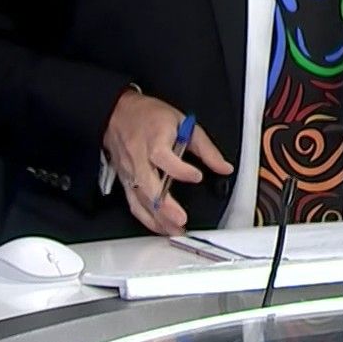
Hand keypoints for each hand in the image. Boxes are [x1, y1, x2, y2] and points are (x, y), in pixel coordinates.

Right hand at [102, 88, 231, 236]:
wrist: (118, 112)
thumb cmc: (150, 116)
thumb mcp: (183, 123)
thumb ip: (205, 148)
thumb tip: (224, 167)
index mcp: (154, 139)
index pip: (163, 157)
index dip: (179, 169)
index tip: (196, 176)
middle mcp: (139, 157)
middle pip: (148, 184)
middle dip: (164, 205)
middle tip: (181, 219)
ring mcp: (129, 171)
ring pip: (140, 198)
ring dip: (157, 217)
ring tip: (175, 230)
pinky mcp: (125, 180)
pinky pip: (133, 203)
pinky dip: (146, 218)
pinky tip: (160, 227)